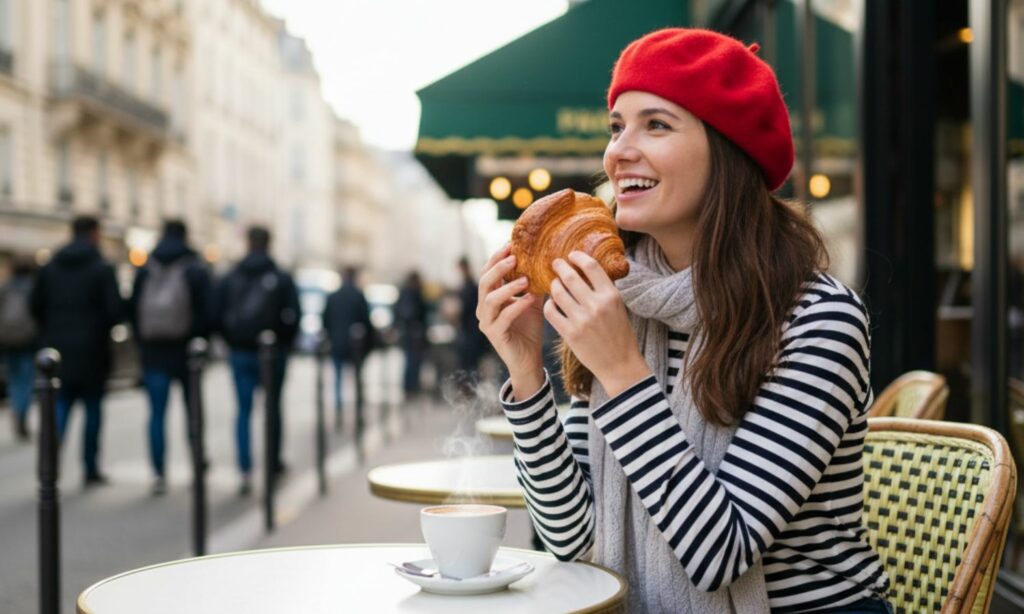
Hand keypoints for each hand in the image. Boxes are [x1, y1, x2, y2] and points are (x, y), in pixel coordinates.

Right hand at [476, 244, 544, 396]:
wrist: (530, 359)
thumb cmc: (530, 329)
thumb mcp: (533, 300)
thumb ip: (534, 282)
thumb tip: (547, 258)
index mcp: (490, 297)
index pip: (488, 272)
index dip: (497, 257)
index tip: (511, 244)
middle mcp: (484, 308)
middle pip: (484, 282)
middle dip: (498, 267)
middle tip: (514, 258)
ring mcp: (487, 322)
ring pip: (490, 299)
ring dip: (508, 287)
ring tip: (525, 279)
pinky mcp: (495, 335)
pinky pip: (503, 318)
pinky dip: (516, 306)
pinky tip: (529, 299)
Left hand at [545, 252, 650, 396]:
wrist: (619, 364)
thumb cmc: (619, 333)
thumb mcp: (618, 307)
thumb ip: (603, 289)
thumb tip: (586, 268)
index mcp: (611, 295)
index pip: (591, 266)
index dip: (578, 257)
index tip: (571, 254)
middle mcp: (596, 305)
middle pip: (570, 276)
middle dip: (559, 266)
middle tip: (555, 263)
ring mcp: (582, 320)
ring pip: (557, 292)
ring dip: (553, 285)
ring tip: (554, 285)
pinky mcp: (570, 334)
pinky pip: (551, 311)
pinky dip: (549, 305)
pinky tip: (552, 304)